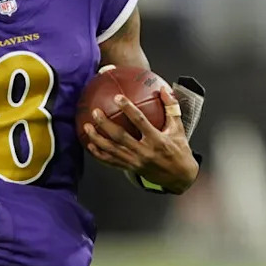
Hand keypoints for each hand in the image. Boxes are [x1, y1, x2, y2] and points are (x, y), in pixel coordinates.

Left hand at [82, 87, 198, 193]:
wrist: (180, 177)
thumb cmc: (179, 151)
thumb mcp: (178, 129)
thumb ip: (171, 108)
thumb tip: (164, 88)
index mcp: (157, 140)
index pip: (140, 122)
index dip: (128, 109)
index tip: (118, 98)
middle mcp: (144, 152)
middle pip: (120, 137)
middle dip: (105, 124)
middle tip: (95, 112)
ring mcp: (135, 162)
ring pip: (112, 150)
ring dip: (97, 138)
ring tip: (86, 127)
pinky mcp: (130, 168)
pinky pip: (111, 162)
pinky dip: (99, 154)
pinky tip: (89, 144)